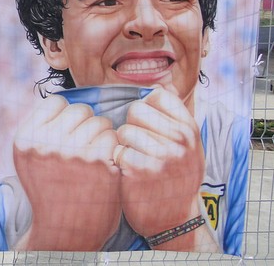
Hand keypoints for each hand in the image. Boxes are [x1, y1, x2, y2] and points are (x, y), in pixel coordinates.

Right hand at [13, 95, 120, 250]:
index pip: (55, 102)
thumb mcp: (28, 159)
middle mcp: (47, 143)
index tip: (66, 131)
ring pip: (99, 121)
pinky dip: (113, 148)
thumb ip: (39, 129)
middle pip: (79, 110)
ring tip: (94, 155)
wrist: (65, 230)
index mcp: (26, 139)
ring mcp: (75, 152)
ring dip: (101, 135)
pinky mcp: (100, 163)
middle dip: (85, 124)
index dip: (65, 115)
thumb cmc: (49, 190)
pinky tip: (105, 163)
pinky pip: (113, 137)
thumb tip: (63, 102)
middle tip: (84, 145)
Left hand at [116, 88, 205, 237]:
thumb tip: (157, 86)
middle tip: (141, 146)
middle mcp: (179, 140)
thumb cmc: (175, 178)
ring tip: (135, 159)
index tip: (150, 125)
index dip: (148, 108)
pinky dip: (117, 160)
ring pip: (123, 129)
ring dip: (123, 144)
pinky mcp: (139, 169)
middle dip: (132, 125)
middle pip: (136, 109)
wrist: (174, 220)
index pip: (159, 95)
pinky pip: (116, 150)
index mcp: (189, 129)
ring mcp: (160, 155)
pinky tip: (129, 172)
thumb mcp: (187, 146)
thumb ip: (174, 118)